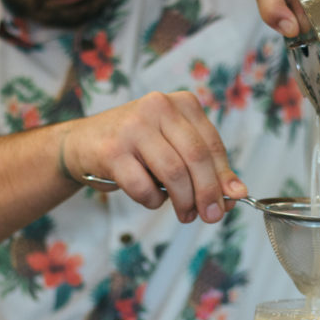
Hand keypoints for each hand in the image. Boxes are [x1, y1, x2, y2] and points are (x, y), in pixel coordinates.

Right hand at [61, 91, 246, 223]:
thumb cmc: (138, 146)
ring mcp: (133, 127)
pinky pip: (143, 187)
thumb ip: (205, 166)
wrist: (84, 142)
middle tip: (211, 216)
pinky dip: (153, 201)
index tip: (231, 200)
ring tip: (185, 214)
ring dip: (184, 202)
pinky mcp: (112, 150)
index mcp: (181, 103)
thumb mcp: (174, 146)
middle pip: (196, 157)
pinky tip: (151, 198)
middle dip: (208, 193)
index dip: (224, 176)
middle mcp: (158, 107)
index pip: (212, 143)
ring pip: (174, 173)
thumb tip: (235, 194)